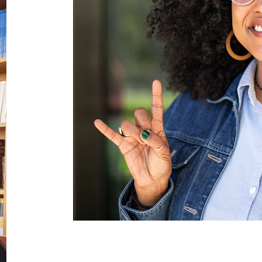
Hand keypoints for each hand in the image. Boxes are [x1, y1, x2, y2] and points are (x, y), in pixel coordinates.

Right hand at [93, 79, 171, 207]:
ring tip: (137, 141)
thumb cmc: (161, 165)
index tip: (155, 82)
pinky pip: (112, 135)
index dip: (156, 95)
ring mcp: (132, 136)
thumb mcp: (164, 153)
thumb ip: (156, 141)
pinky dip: (104, 129)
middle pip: (139, 112)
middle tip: (146, 136)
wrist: (152, 179)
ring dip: (131, 130)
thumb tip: (143, 134)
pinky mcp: (123, 145)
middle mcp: (144, 129)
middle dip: (142, 121)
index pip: (156, 108)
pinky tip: (97, 122)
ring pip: (127, 123)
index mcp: (157, 128)